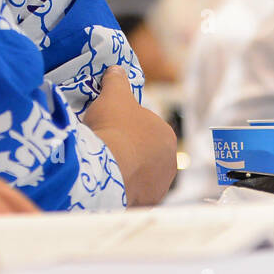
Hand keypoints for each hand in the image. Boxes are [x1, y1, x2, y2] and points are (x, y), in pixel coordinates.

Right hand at [81, 66, 177, 206]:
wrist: (106, 167)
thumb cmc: (115, 127)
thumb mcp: (114, 95)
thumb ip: (117, 81)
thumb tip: (116, 69)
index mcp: (166, 135)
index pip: (146, 128)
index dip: (126, 125)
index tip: (110, 126)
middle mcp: (170, 163)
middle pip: (143, 153)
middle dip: (127, 150)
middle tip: (105, 146)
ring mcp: (158, 186)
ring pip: (138, 175)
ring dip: (124, 171)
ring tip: (104, 165)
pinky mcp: (145, 204)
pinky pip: (130, 193)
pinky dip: (120, 189)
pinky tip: (106, 182)